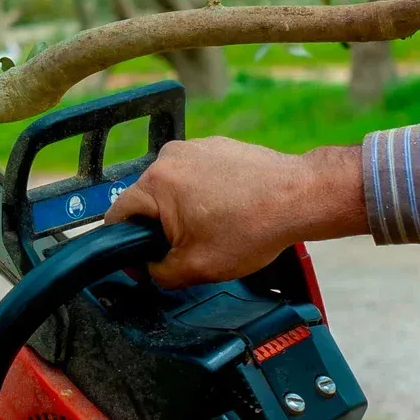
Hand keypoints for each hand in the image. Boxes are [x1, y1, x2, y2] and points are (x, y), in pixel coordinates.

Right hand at [104, 138, 366, 287]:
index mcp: (155, 183)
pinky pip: (197, 174)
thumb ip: (158, 273)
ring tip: (216, 227)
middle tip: (190, 248)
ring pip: (172, 188)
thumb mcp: (196, 268)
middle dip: (161, 227)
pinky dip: (206, 193)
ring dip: (183, 210)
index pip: (117, 216)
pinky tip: (231, 210)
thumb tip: (148, 269)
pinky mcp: (217, 146)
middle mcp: (169, 157)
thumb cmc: (253, 228)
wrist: (302, 197)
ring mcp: (194, 147)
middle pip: (146, 201)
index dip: (125, 246)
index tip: (145, 262)